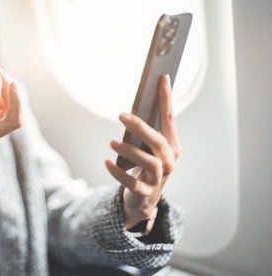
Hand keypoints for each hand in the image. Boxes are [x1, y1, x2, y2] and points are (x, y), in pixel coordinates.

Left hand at [105, 75, 180, 230]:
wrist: (143, 199)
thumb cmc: (144, 166)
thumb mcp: (147, 148)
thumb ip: (144, 132)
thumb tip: (131, 110)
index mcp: (171, 146)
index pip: (169, 119)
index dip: (166, 99)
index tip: (162, 78)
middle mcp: (169, 161)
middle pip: (158, 141)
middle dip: (140, 127)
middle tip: (121, 115)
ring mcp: (158, 178)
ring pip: (148, 162)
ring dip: (129, 150)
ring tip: (112, 143)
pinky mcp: (145, 192)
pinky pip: (131, 182)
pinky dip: (118, 172)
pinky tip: (107, 163)